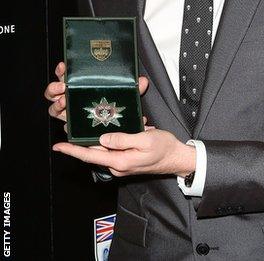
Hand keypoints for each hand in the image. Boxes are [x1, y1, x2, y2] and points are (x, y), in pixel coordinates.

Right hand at [44, 62, 149, 128]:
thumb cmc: (117, 105)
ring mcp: (71, 113)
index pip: (65, 75)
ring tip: (64, 101)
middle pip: (53, 92)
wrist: (122, 131)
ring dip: (56, 104)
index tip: (64, 66)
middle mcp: (71, 98)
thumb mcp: (125, 94)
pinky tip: (69, 122)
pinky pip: (65, 126)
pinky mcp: (74, 127)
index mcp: (79, 85)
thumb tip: (141, 81)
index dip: (61, 70)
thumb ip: (132, 88)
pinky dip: (66, 123)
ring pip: (54, 109)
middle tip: (62, 86)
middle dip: (54, 87)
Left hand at [53, 129, 195, 177]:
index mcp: (120, 161)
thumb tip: (103, 139)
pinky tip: (112, 128)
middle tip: (69, 127)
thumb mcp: (144, 139)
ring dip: (96, 139)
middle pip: (94, 153)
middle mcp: (117, 166)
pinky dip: (109, 139)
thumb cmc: (163, 148)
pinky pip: (112, 150)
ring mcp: (121, 165)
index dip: (73, 150)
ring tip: (88, 125)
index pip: (91, 155)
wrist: (177, 158)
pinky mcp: (126, 161)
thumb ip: (123, 139)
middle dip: (81, 142)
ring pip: (102, 150)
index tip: (58, 146)